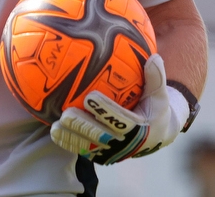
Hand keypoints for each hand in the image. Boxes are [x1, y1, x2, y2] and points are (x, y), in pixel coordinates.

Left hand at [49, 54, 188, 163]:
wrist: (156, 135)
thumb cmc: (155, 109)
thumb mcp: (160, 95)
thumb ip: (156, 78)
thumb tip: (154, 58)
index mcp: (139, 129)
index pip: (120, 119)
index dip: (105, 109)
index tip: (90, 96)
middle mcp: (123, 144)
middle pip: (99, 135)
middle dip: (82, 125)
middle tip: (66, 114)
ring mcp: (111, 151)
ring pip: (88, 145)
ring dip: (71, 136)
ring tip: (55, 125)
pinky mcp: (101, 155)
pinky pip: (82, 149)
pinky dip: (68, 142)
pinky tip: (54, 131)